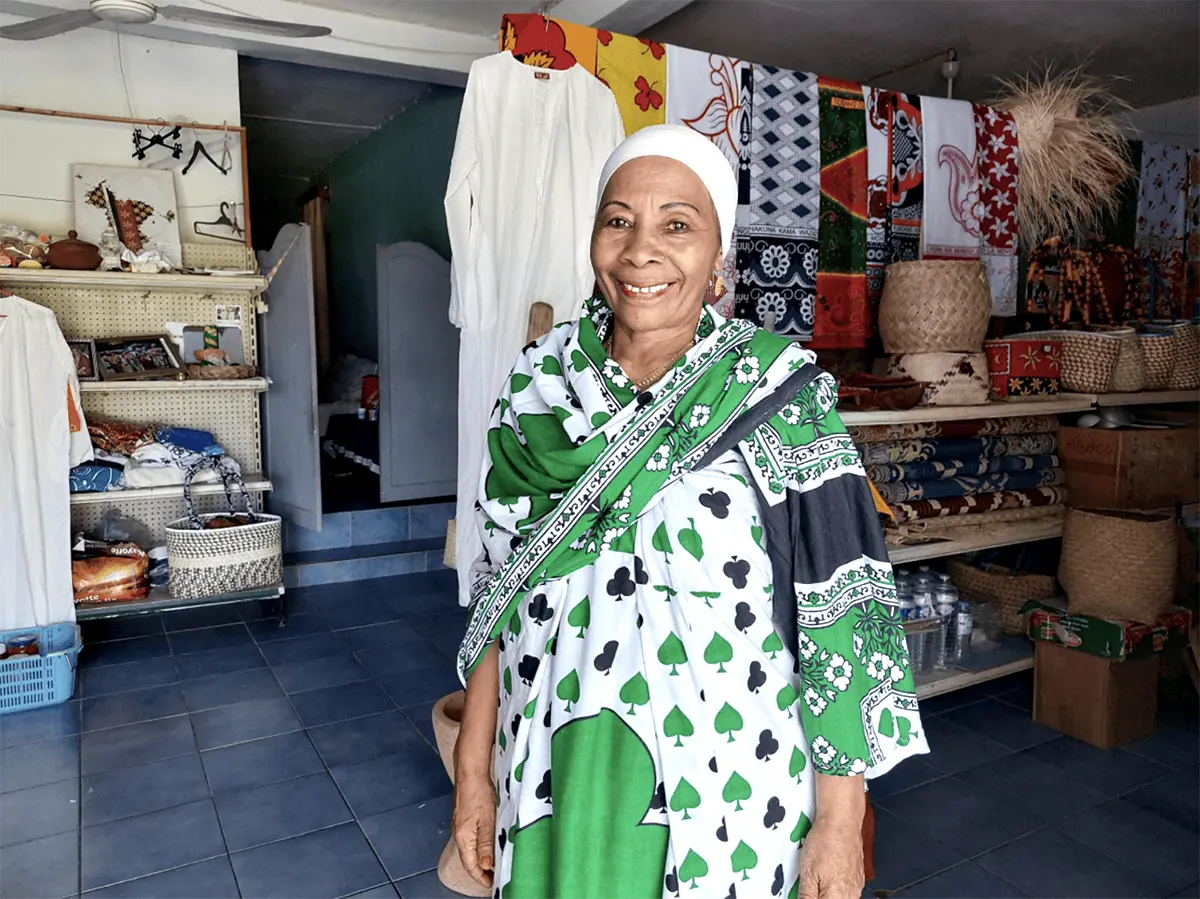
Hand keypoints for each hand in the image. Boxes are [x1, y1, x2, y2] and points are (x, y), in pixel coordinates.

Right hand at [453, 772, 496, 888]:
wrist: (470, 773)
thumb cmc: (478, 793)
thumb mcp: (487, 821)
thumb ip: (486, 844)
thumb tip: (485, 866)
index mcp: (464, 838)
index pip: (471, 865)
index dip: (481, 878)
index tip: (492, 885)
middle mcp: (460, 834)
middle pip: (469, 860)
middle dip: (481, 872)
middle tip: (495, 878)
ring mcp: (461, 827)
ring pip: (470, 850)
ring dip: (481, 860)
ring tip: (494, 866)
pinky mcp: (465, 820)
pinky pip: (472, 840)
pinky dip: (480, 848)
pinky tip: (489, 847)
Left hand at [798, 820, 864, 898]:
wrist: (841, 821)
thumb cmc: (826, 841)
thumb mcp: (807, 872)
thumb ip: (806, 895)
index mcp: (837, 896)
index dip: (811, 898)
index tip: (806, 892)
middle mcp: (851, 894)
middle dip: (820, 896)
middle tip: (810, 886)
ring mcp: (856, 886)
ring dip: (828, 894)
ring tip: (818, 879)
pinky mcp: (858, 877)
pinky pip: (847, 891)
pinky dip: (836, 888)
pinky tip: (828, 876)